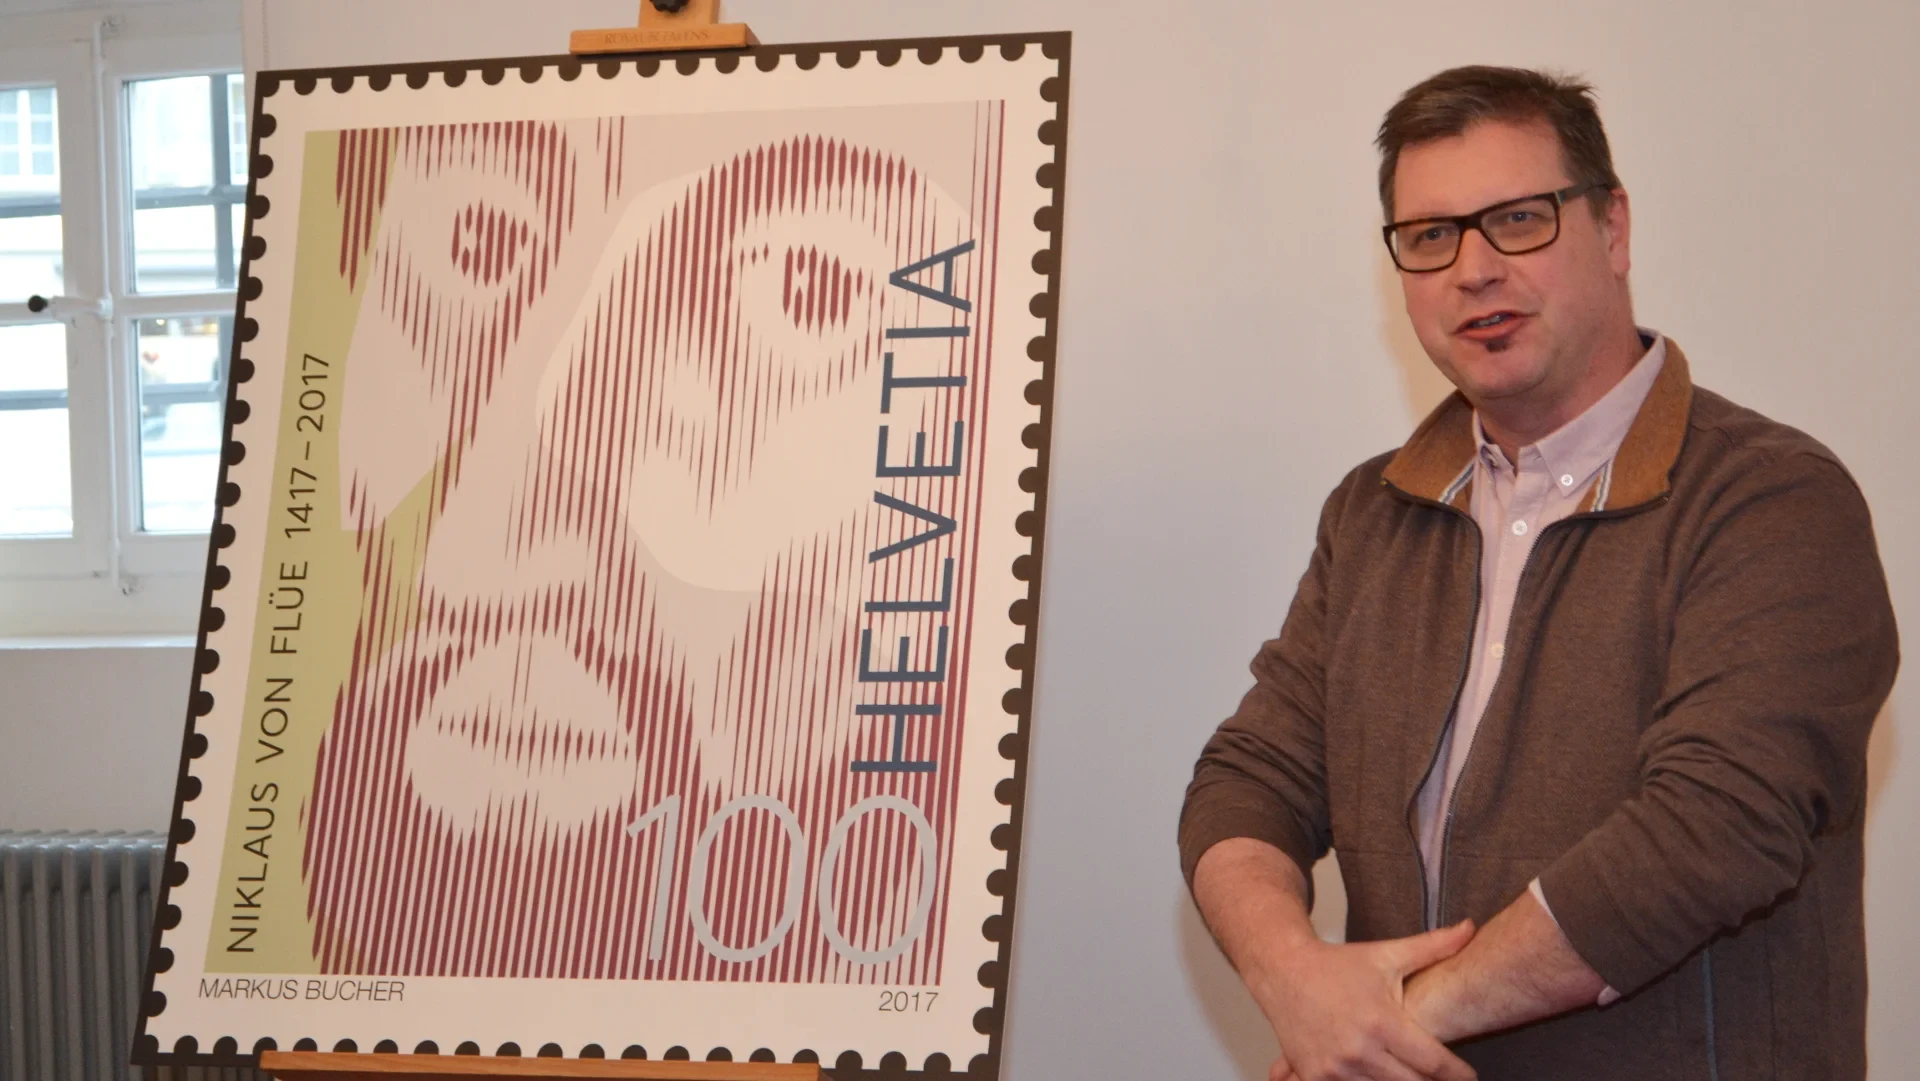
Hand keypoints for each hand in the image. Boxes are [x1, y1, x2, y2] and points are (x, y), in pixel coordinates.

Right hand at [1250, 920, 1478, 1080]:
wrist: (1282, 970)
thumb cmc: (1337, 964)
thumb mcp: (1386, 955)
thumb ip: (1433, 946)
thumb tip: (1470, 928)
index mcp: (1383, 1023)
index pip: (1433, 1063)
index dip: (1457, 1074)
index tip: (1468, 1076)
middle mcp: (1360, 1050)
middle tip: (1438, 1075)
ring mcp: (1335, 1068)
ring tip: (1406, 1071)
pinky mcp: (1315, 1076)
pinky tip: (1371, 1074)